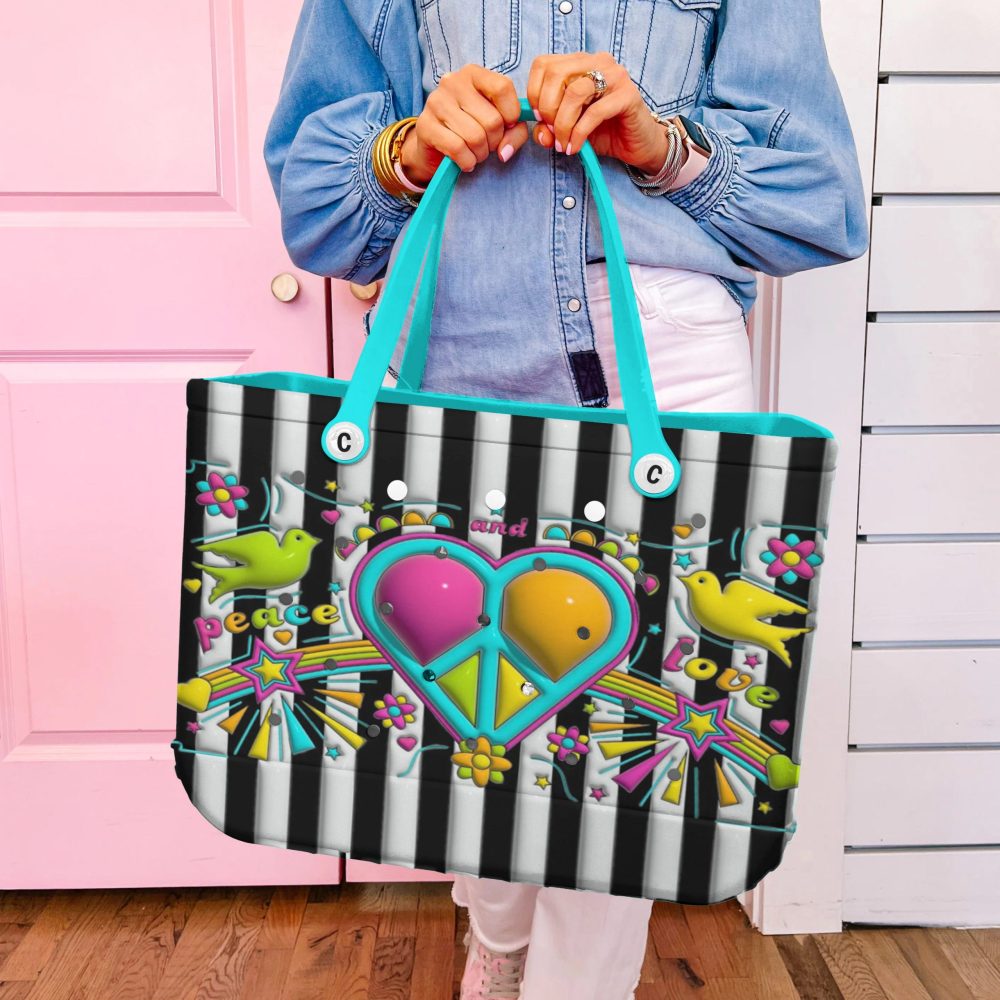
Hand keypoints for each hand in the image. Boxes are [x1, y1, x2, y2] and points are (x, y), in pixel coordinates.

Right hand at [400, 65, 529, 182]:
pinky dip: (467, 161)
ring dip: (480, 154)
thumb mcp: (500, 126)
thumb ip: (515, 132)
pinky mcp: (425, 125)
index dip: (512, 114)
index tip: (507, 126)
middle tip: (486, 145)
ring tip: (475, 153)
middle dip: (495, 142)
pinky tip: (465, 161)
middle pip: (492, 119)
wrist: (434, 148)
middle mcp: (452, 82)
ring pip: (476, 137)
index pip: (502, 88)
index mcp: (473, 74)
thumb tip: (505, 151)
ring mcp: (436, 102)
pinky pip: (458, 149)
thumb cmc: (472, 131)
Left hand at [527, 52, 671, 174]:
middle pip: (555, 74)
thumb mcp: (568, 130)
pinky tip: (576, 147)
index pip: (543, 64)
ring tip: (563, 143)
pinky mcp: (628, 95)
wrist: (637, 145)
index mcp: (579, 63)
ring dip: (563, 123)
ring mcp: (615, 75)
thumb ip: (549, 128)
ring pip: (574, 92)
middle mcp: (597, 62)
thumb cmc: (603, 132)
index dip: (534, 92)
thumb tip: (540, 131)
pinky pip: (594, 112)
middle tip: (552, 132)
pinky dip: (579, 133)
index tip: (538, 118)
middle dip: (547, 108)